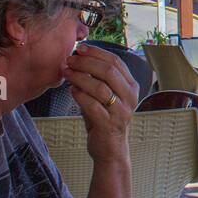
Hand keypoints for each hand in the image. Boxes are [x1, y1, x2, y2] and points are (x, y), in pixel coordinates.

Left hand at [62, 43, 137, 164]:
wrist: (110, 149)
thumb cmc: (105, 119)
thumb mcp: (106, 96)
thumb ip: (97, 79)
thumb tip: (78, 59)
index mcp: (131, 86)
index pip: (116, 62)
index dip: (97, 52)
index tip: (80, 48)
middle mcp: (130, 97)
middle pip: (109, 71)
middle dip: (86, 63)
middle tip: (69, 60)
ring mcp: (121, 111)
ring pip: (100, 87)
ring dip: (80, 77)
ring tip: (66, 73)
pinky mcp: (109, 124)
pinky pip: (92, 105)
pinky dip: (80, 95)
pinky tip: (71, 91)